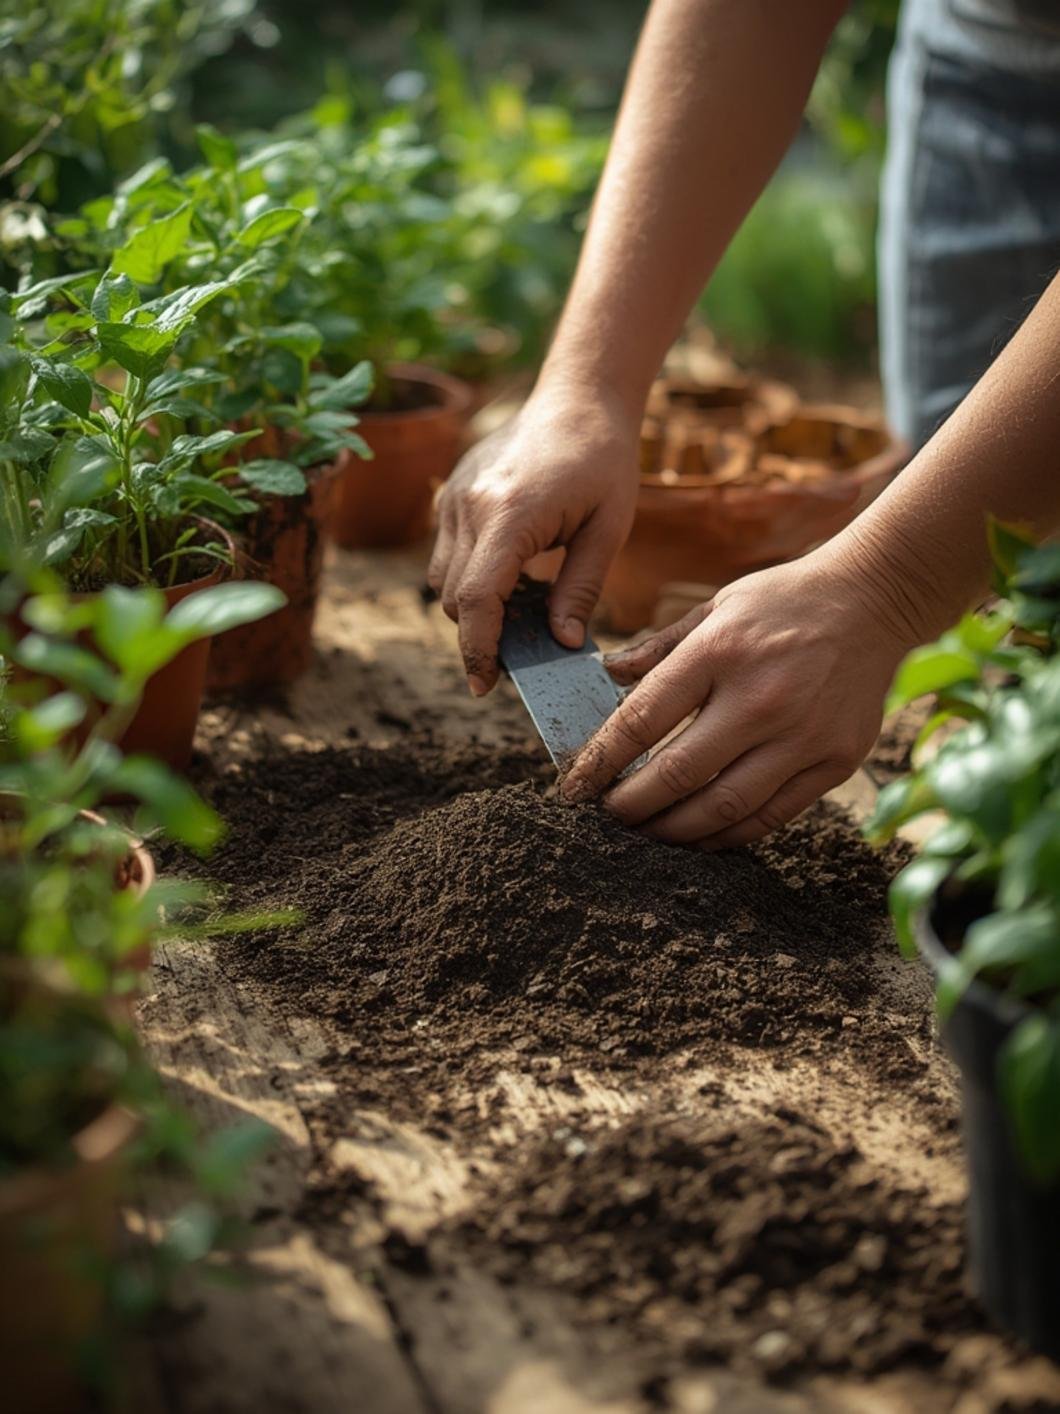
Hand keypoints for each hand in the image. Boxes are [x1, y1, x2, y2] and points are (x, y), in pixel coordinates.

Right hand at [427, 388, 640, 694]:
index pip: (477, 598)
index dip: (478, 649)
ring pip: (443, 579)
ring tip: (522, 612)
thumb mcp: (608, 530)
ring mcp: (454, 497)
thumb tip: (561, 644)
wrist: (579, 397)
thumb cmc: (603, 460)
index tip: (484, 685)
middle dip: (481, 634)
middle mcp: (471, 505)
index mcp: (511, 513)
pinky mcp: (451, 493)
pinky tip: (513, 577)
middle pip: (455, 598)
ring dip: (474, 607)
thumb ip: (581, 589)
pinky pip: (446, 552)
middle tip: (522, 655)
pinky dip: (471, 577)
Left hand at [560, 549, 916, 848]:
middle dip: (629, 806)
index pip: (642, 720)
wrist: (876, 599)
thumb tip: (604, 675)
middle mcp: (761, 698)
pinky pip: (772, 815)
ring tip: (646, 833)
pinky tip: (701, 836)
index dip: (599, 761)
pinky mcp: (835, 760)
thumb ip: (659, 647)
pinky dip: (729, 834)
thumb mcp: (715, 607)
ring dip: (674, 830)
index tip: (575, 786)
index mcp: (720, 652)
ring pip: (724, 807)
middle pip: (678, 774)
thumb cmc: (784, 600)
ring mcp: (802, 735)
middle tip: (606, 817)